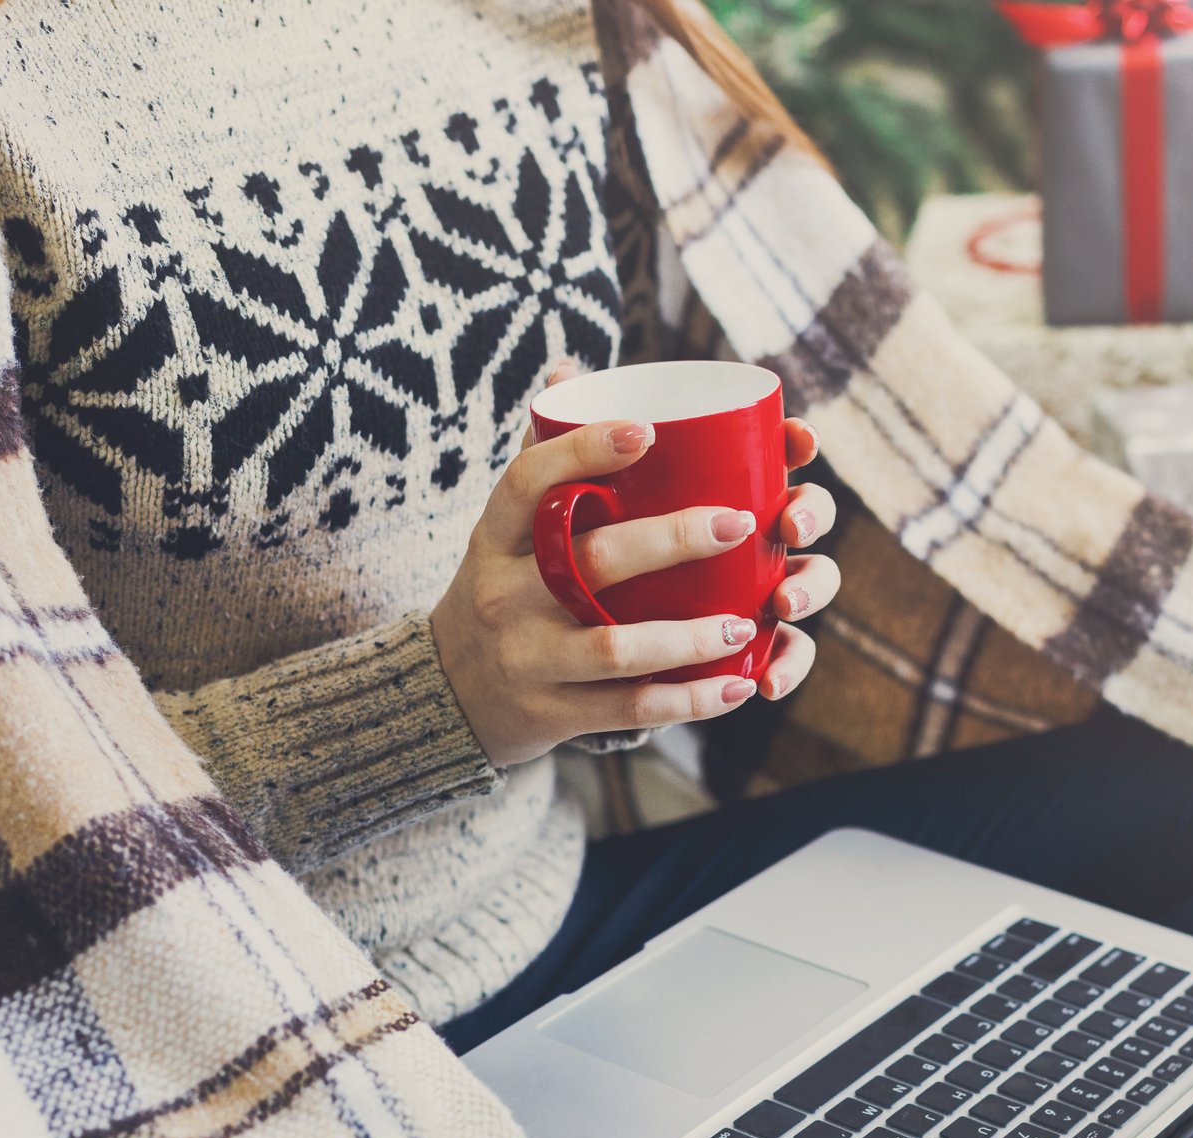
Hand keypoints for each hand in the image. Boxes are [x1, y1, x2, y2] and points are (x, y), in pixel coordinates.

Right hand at [429, 367, 838, 766]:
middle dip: (671, 540)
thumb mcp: (503, 532)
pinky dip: (688, 702)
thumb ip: (542, 458)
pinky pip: (628, 709)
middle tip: (739, 522)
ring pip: (614, 646)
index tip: (646, 429)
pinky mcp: (552, 714)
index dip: (582, 452)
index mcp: (494, 538)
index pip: (526, 483)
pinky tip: (736, 686)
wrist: (447, 698)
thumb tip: (572, 367)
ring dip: (688, 637)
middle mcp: (503, 596)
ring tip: (745, 621)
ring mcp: (526, 658)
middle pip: (588, 561)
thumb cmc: (502, 589)